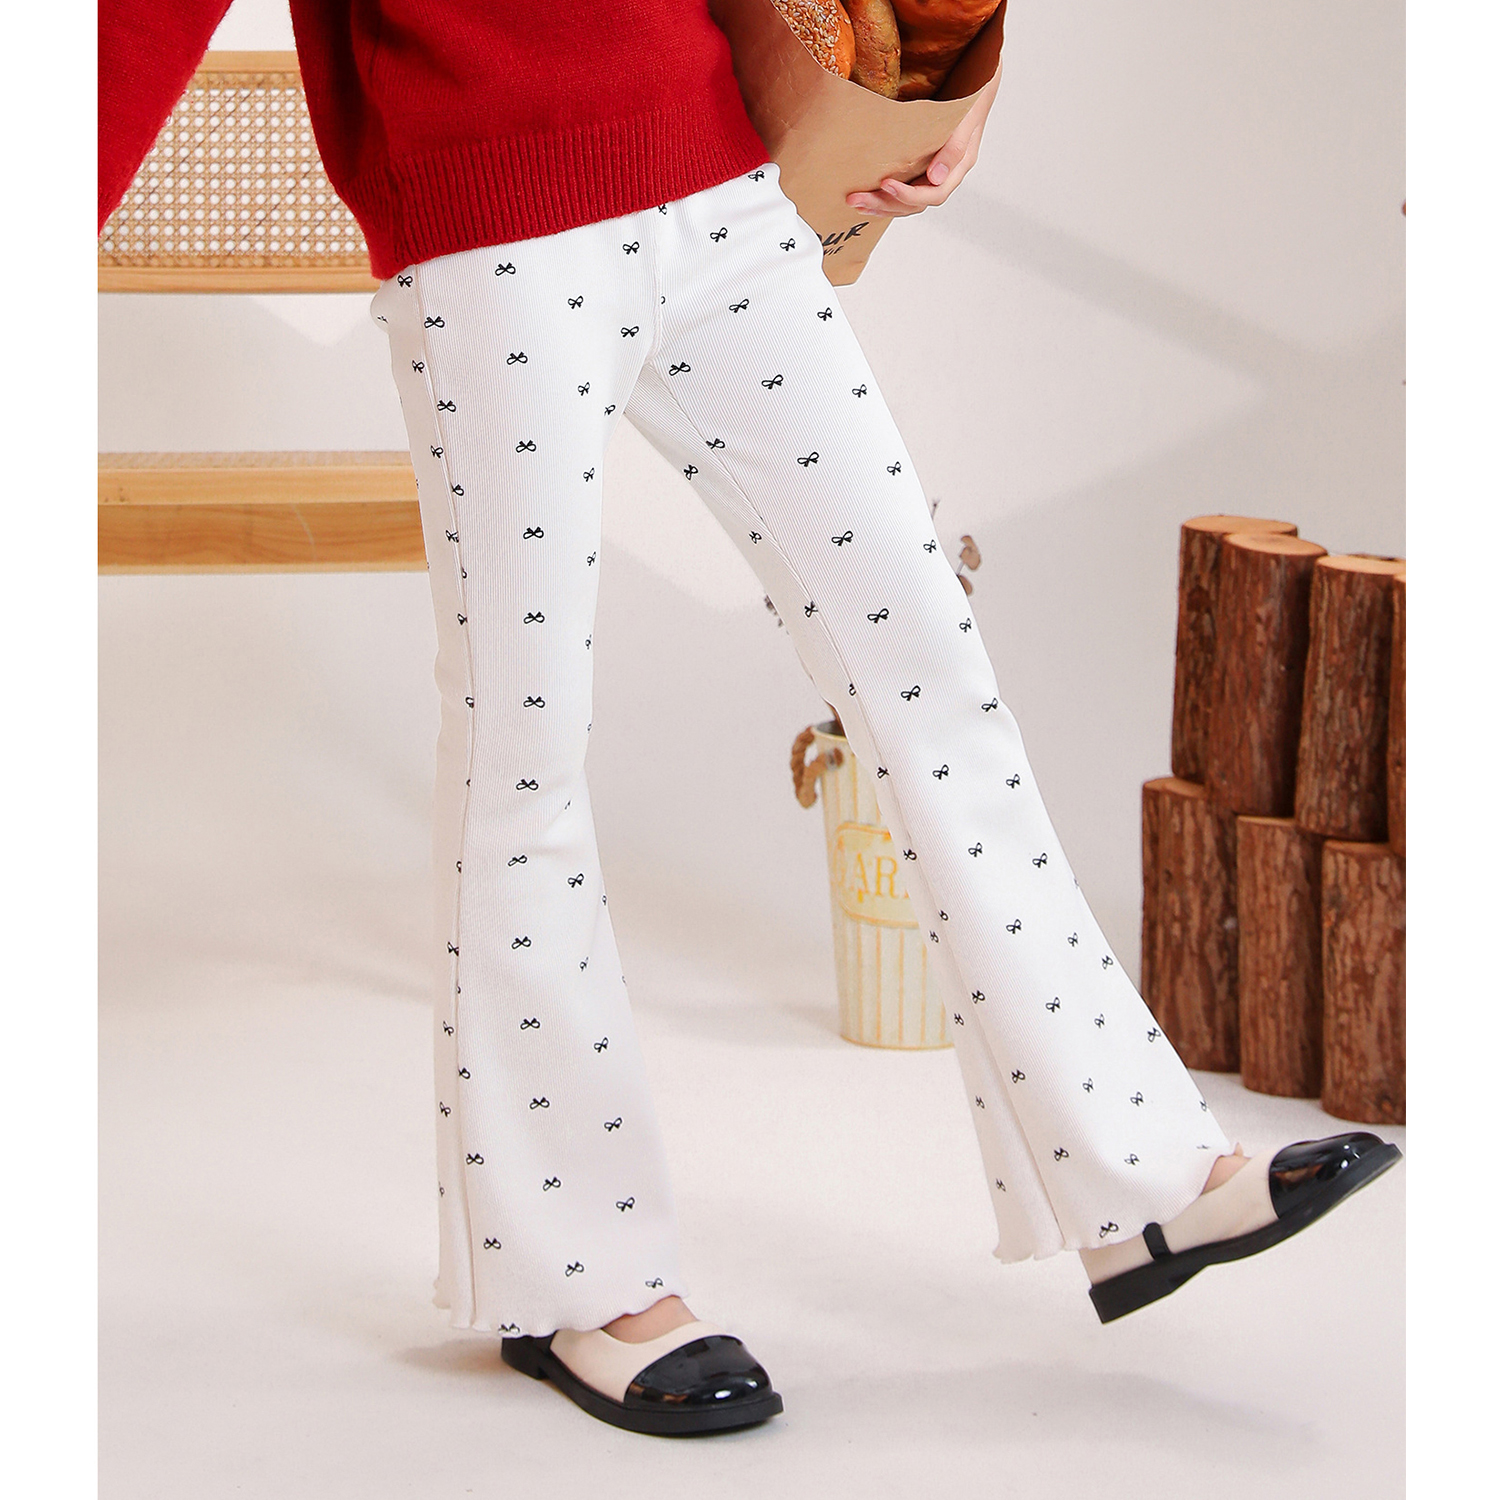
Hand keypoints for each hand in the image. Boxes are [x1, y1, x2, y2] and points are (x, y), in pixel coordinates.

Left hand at [845, 66, 1001, 216]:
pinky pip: (902, 190)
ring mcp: (931, 172)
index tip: (886, 184)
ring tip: (857, 203)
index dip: (909, 194)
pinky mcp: (918, 167)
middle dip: (885, 203)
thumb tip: (936, 178)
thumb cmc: (970, 97)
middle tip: (857, 199)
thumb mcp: (967, 119)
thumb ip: (954, 148)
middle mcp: (944, 174)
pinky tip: (867, 197)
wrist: (972, 80)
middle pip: (915, 203)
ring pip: (907, 202)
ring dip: (880, 205)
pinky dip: (883, 197)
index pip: (934, 193)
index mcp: (957, 166)